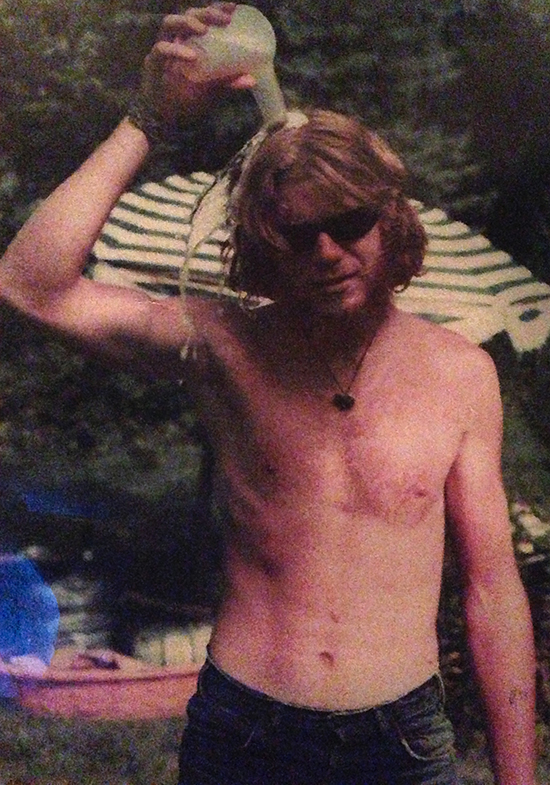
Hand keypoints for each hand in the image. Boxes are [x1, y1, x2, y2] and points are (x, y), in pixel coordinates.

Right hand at [141, 3, 255, 121]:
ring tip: (204, 30)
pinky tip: (191, 56)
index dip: (216, 8)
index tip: (232, 8)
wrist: (169, 118)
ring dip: (187, 22)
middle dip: (206, 13)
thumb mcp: (214, 87)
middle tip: (225, 20)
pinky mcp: (153, 63)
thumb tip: (252, 80)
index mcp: (191, 40)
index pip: (203, 17)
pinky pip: (161, 50)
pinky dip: (175, 50)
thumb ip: (229, 81)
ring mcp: (163, 49)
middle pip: (188, 14)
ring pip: (169, 23)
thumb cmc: (189, 97)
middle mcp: (176, 39)